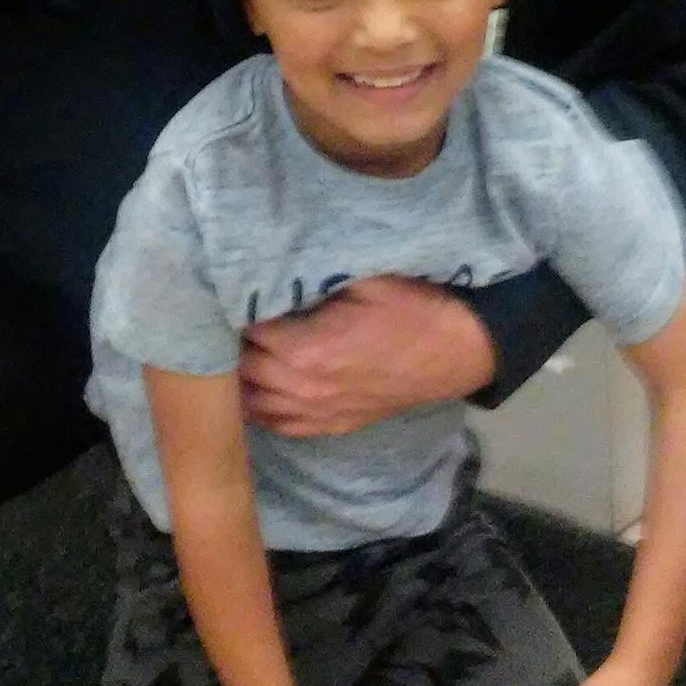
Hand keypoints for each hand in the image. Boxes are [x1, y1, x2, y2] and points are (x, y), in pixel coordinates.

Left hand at [239, 277, 496, 437]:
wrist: (458, 350)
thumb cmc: (411, 305)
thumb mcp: (361, 276)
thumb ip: (309, 274)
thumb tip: (266, 259)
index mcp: (305, 348)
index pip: (244, 329)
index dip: (233, 306)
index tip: (227, 286)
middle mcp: (302, 387)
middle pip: (240, 366)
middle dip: (231, 340)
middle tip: (227, 312)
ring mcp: (316, 412)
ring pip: (250, 401)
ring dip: (238, 375)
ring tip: (235, 347)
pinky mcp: (331, 425)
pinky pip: (277, 424)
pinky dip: (257, 407)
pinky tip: (249, 386)